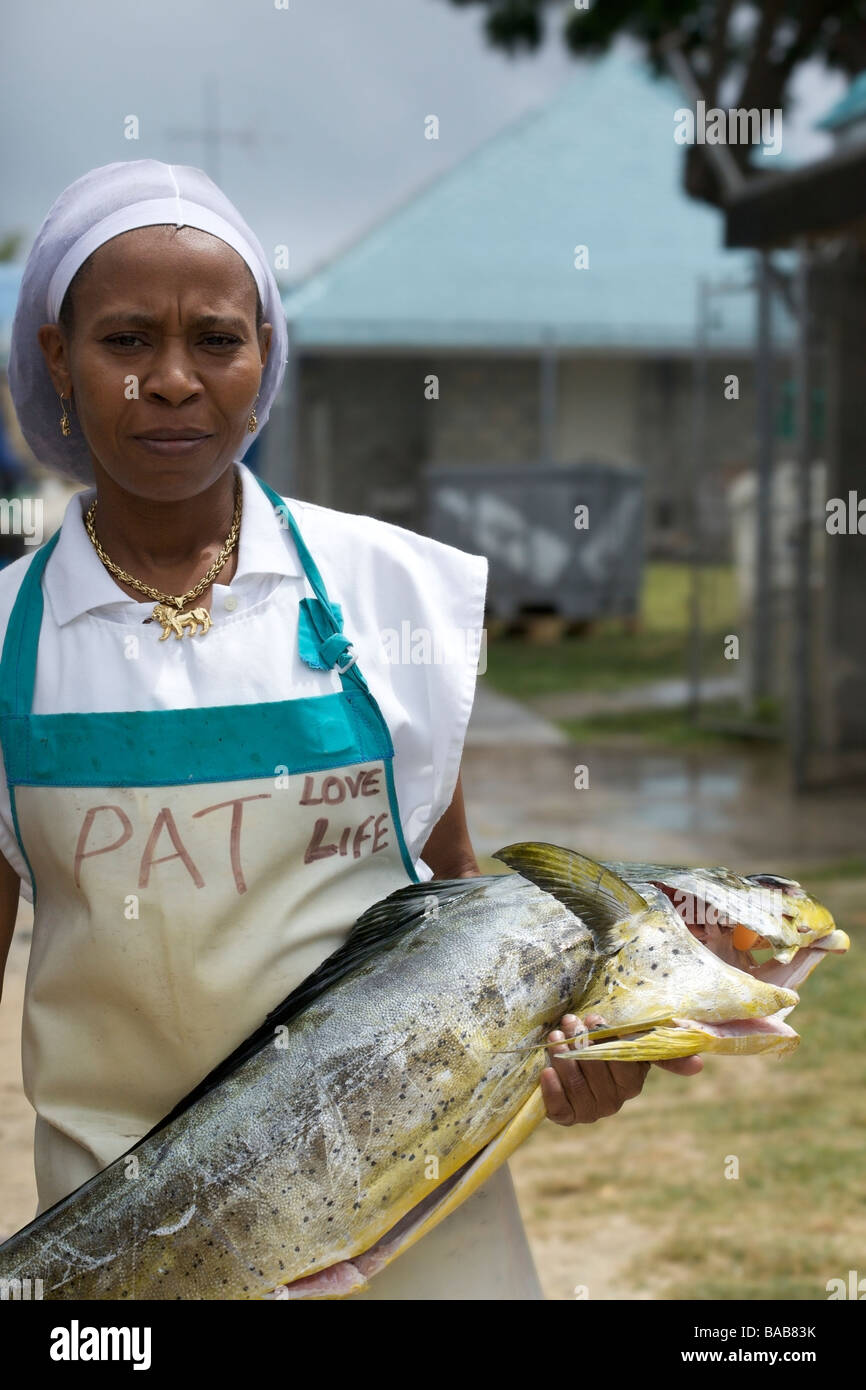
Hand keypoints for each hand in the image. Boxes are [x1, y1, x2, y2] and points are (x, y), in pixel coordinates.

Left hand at [541, 1012, 702, 1125]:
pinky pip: (559, 1111)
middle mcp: (613, 1102)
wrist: (570, 1051)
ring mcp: (589, 1111)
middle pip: (597, 1074)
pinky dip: (552, 1091)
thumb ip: (662, 1050)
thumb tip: (699, 1065)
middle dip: (581, 1043)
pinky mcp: (565, 1116)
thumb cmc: (604, 1042)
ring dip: (563, 1059)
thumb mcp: (633, 1040)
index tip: (594, 1019)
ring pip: (576, 1089)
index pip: (623, 1066)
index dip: (607, 1042)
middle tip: (571, 1022)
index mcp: (632, 1083)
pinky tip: (546, 1071)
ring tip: (555, 1036)